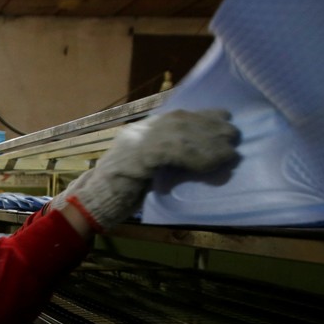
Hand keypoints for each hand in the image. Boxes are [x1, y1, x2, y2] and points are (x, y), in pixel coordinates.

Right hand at [52, 108, 238, 231]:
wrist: (89, 207)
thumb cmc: (118, 196)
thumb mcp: (146, 173)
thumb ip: (166, 161)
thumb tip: (204, 160)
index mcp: (137, 133)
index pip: (174, 117)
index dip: (201, 116)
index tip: (224, 117)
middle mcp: (136, 132)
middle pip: (179, 121)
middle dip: (209, 126)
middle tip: (233, 134)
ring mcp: (134, 143)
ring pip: (178, 134)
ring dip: (208, 141)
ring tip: (229, 150)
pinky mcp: (136, 158)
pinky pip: (172, 151)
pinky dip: (196, 156)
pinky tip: (213, 163)